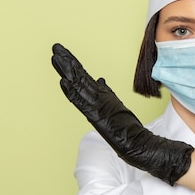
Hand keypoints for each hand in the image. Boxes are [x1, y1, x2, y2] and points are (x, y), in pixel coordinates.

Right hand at [51, 43, 193, 184]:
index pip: (83, 78)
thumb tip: (99, 79)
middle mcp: (95, 103)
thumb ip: (106, 93)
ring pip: (78, 88)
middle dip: (67, 64)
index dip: (73, 65)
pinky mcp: (98, 118)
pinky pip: (84, 104)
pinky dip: (73, 94)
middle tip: (55, 48)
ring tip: (56, 59)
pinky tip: (64, 83)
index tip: (62, 51)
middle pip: (78, 79)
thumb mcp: (117, 105)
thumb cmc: (129, 129)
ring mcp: (96, 110)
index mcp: (99, 98)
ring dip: (66, 73)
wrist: (139, 146)